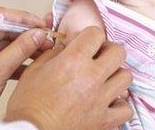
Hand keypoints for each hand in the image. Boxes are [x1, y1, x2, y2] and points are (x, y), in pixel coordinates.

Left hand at [0, 7, 52, 113]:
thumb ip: (21, 49)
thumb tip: (38, 34)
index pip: (2, 15)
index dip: (26, 19)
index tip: (42, 25)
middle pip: (4, 29)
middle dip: (26, 36)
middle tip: (46, 41)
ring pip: (2, 43)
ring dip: (22, 49)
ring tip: (42, 53)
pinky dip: (12, 59)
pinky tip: (29, 65)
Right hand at [5, 26, 133, 129]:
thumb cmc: (28, 105)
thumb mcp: (34, 70)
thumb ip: (53, 54)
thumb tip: (65, 47)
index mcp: (74, 60)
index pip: (96, 33)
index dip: (90, 36)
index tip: (84, 43)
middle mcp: (92, 77)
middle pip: (118, 52)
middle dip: (108, 51)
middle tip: (98, 58)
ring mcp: (101, 99)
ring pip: (126, 78)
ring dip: (116, 76)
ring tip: (104, 81)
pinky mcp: (105, 120)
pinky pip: (126, 109)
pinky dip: (119, 105)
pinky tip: (108, 103)